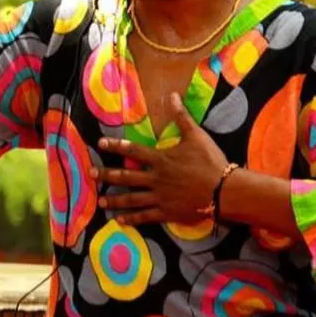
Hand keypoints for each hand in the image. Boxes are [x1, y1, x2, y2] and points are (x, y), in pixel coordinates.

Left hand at [93, 93, 231, 225]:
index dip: (116, 146)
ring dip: (115, 200)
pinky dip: (133, 219)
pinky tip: (121, 221)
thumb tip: (172, 95)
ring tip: (101, 202)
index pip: (133, 151)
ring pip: (132, 199)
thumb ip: (181, 116)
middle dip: (107, 175)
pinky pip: (146, 216)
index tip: (100, 144)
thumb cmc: (210, 161)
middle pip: (126, 177)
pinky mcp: (167, 212)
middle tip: (90, 175)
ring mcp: (160, 197)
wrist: (225, 190)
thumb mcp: (196, 135)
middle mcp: (156, 178)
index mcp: (161, 159)